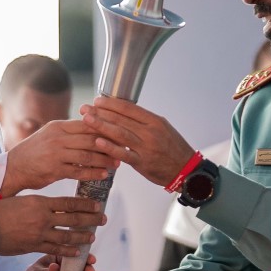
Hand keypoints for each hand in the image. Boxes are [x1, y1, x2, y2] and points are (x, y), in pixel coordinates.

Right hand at [0, 120, 120, 196]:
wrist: (13, 168)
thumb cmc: (34, 152)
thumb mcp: (50, 135)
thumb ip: (69, 132)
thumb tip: (92, 129)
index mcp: (58, 126)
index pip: (87, 124)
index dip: (105, 128)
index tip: (119, 132)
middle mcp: (57, 138)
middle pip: (90, 138)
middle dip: (109, 144)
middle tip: (124, 148)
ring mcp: (56, 154)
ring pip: (87, 155)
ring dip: (104, 159)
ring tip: (117, 163)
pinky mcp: (54, 170)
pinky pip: (79, 171)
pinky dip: (93, 173)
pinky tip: (104, 175)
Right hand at [0, 196, 104, 256]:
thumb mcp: (20, 200)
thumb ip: (37, 204)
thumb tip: (49, 206)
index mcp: (39, 202)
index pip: (69, 202)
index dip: (85, 204)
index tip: (97, 204)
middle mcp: (43, 217)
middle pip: (73, 218)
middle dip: (91, 219)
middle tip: (103, 219)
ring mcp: (39, 233)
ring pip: (67, 236)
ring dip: (82, 237)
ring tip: (92, 237)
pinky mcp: (34, 247)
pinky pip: (55, 249)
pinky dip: (68, 251)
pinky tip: (77, 252)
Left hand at [80, 96, 196, 186]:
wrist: (186, 170)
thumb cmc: (172, 148)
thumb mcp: (162, 128)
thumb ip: (143, 121)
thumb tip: (122, 112)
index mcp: (154, 121)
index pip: (129, 108)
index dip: (111, 104)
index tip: (97, 101)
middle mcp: (150, 132)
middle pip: (122, 119)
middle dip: (101, 113)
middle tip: (84, 109)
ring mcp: (146, 148)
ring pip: (120, 134)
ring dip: (101, 126)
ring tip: (86, 120)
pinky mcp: (143, 163)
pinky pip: (124, 154)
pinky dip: (110, 147)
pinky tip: (98, 141)